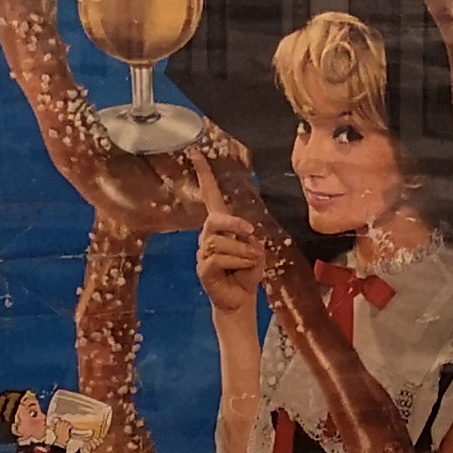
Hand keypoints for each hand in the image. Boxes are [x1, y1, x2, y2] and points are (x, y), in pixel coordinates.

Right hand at [186, 149, 268, 312]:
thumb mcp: (255, 251)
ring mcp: (202, 252)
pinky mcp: (203, 268)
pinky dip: (239, 262)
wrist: (241, 300)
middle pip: (215, 219)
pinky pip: (220, 257)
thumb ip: (250, 239)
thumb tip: (244, 236)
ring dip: (243, 251)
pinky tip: (242, 270)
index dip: (204, 175)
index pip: (210, 195)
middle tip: (252, 234)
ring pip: (221, 242)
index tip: (197, 153)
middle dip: (235, 225)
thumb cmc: (247, 272)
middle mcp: (207, 235)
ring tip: (251, 261)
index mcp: (220, 226)